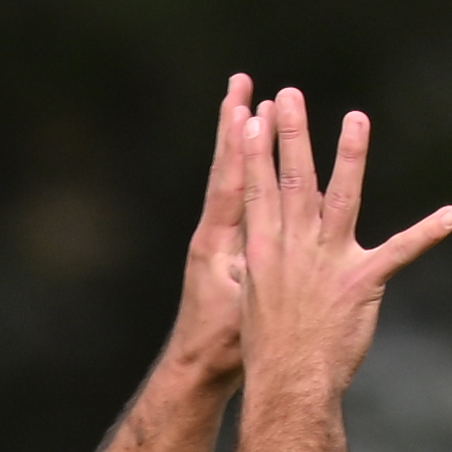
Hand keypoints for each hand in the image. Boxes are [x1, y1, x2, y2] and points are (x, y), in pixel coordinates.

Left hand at [149, 69, 264, 380]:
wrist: (198, 368)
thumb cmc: (222, 346)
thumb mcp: (238, 310)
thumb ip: (248, 281)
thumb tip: (248, 262)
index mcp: (217, 242)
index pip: (230, 183)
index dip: (239, 147)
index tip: (246, 109)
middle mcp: (213, 232)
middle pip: (226, 167)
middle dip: (233, 125)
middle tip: (239, 83)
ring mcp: (216, 238)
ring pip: (228, 178)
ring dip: (236, 140)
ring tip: (243, 102)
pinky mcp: (223, 249)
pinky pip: (235, 198)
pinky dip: (243, 169)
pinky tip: (252, 151)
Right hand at [227, 85, 451, 413]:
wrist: (289, 384)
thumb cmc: (271, 349)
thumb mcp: (258, 297)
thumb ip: (272, 261)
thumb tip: (279, 240)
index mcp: (266, 251)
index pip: (258, 191)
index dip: (255, 153)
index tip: (251, 118)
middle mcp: (294, 249)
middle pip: (294, 181)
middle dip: (291, 135)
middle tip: (287, 96)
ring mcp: (328, 262)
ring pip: (342, 199)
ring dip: (349, 156)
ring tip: (355, 119)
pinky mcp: (362, 282)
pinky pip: (401, 251)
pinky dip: (429, 233)